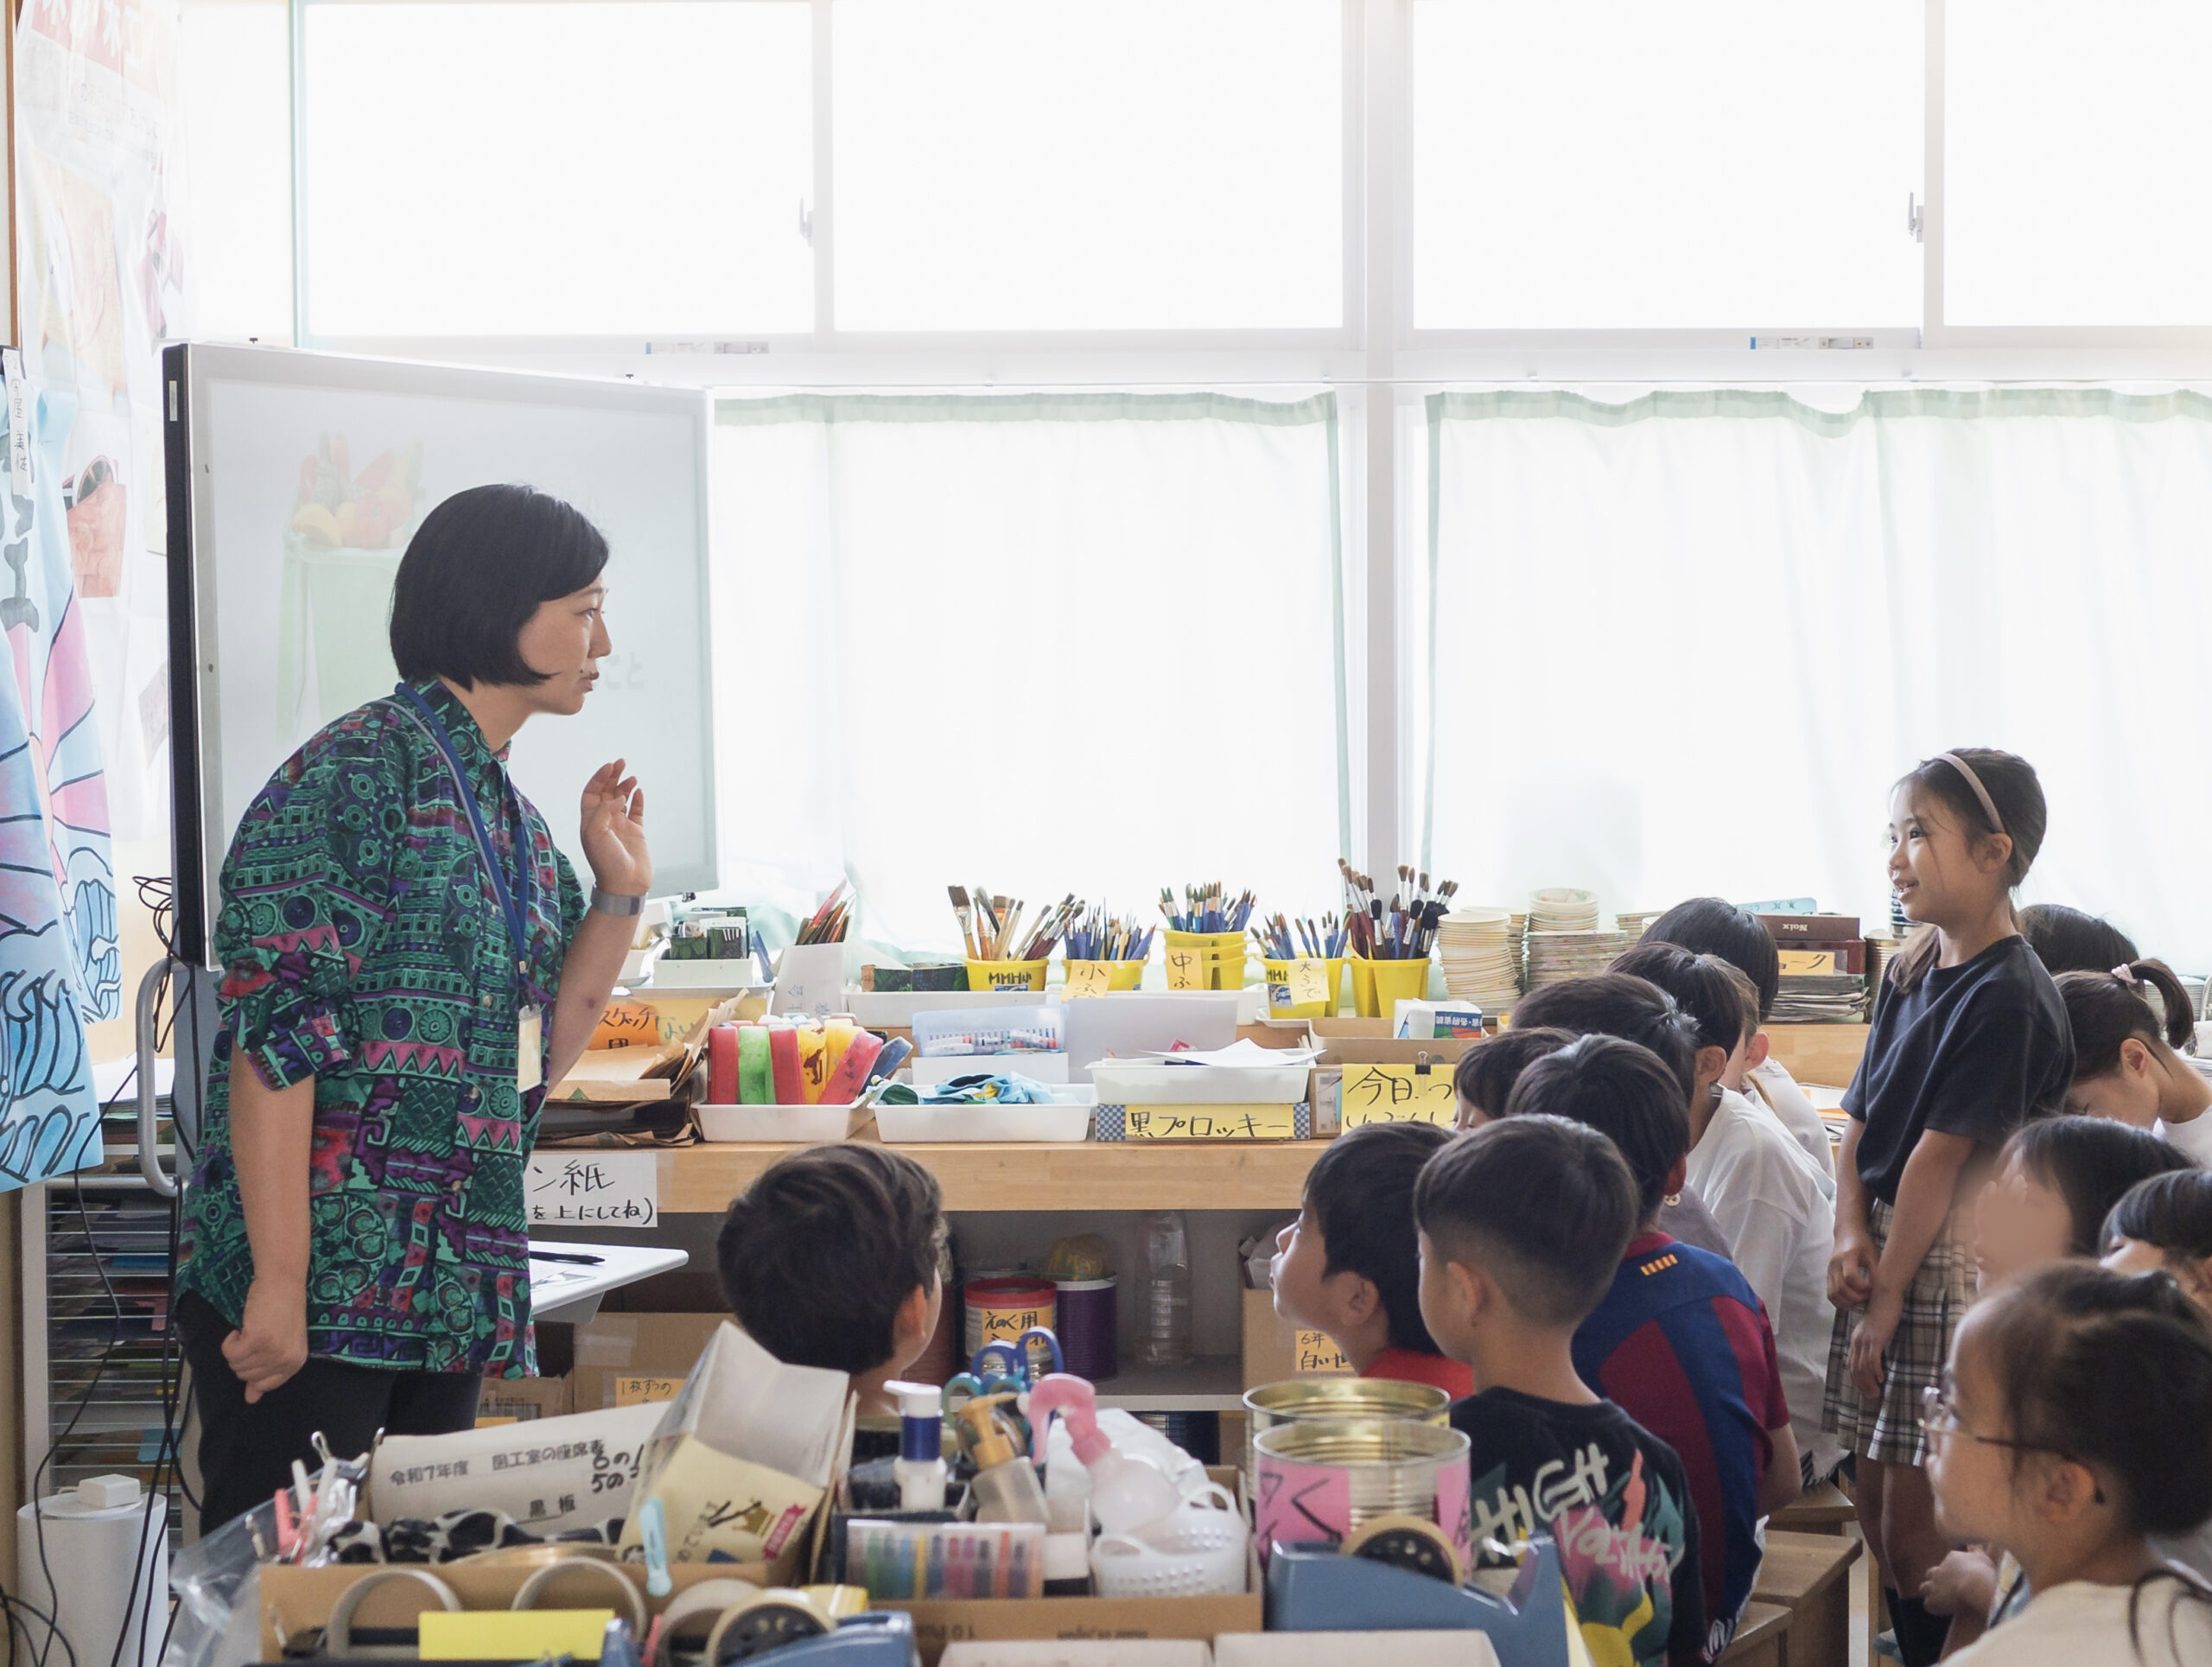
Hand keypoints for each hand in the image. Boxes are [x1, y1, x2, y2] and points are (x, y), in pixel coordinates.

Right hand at [222, 1278, 307, 1402]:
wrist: (282, 1282)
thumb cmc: (281, 1310)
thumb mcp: (280, 1344)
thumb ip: (266, 1373)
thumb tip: (251, 1399)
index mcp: (295, 1363)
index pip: (266, 1385)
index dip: (254, 1371)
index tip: (257, 1352)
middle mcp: (286, 1360)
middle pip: (246, 1376)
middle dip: (244, 1357)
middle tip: (255, 1335)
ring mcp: (272, 1351)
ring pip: (236, 1365)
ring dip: (236, 1347)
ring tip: (251, 1329)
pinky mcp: (257, 1340)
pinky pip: (229, 1353)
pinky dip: (229, 1341)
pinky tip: (241, 1328)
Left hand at [579, 760, 650, 896]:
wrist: (624, 884)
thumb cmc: (606, 862)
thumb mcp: (596, 834)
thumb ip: (604, 811)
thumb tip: (618, 796)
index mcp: (590, 821)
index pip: (592, 793)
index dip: (598, 779)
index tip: (609, 767)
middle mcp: (604, 821)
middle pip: (606, 793)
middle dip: (612, 776)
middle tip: (621, 762)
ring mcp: (620, 826)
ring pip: (621, 800)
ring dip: (625, 786)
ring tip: (632, 777)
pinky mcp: (636, 832)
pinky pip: (636, 811)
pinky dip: (637, 800)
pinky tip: (639, 791)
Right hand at [1828, 1228, 1876, 1310]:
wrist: (1846, 1234)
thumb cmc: (1863, 1244)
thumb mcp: (1873, 1255)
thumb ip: (1876, 1272)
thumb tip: (1880, 1291)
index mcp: (1847, 1256)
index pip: (1850, 1277)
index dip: (1862, 1287)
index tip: (1872, 1288)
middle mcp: (1835, 1264)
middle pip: (1841, 1288)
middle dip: (1856, 1298)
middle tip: (1868, 1297)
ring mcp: (1829, 1271)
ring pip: (1833, 1294)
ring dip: (1847, 1302)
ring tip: (1860, 1301)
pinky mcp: (1828, 1277)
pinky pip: (1830, 1294)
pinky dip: (1840, 1302)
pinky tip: (1852, 1302)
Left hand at [1847, 1287, 1902, 1399]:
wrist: (1883, 1294)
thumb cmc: (1882, 1311)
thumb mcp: (1874, 1329)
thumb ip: (1872, 1341)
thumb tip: (1875, 1354)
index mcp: (1855, 1339)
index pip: (1852, 1364)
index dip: (1857, 1380)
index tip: (1866, 1391)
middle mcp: (1857, 1340)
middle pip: (1855, 1368)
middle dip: (1863, 1385)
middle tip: (1872, 1397)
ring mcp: (1865, 1339)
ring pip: (1863, 1366)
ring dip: (1869, 1382)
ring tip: (1877, 1393)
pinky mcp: (1875, 1338)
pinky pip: (1873, 1359)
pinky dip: (1875, 1371)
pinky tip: (1881, 1378)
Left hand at [1921, 1549, 1997, 1618]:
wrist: (1975, 1586)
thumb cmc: (1984, 1573)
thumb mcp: (1985, 1560)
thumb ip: (1979, 1557)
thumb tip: (1977, 1553)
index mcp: (1953, 1558)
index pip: (1948, 1563)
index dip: (1953, 1573)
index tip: (1961, 1581)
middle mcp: (1939, 1570)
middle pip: (1931, 1573)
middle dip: (1936, 1581)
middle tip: (1947, 1591)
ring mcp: (1934, 1585)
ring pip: (1924, 1588)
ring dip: (1931, 1594)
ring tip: (1942, 1602)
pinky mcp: (1933, 1600)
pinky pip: (1929, 1605)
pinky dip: (1935, 1608)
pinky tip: (1944, 1612)